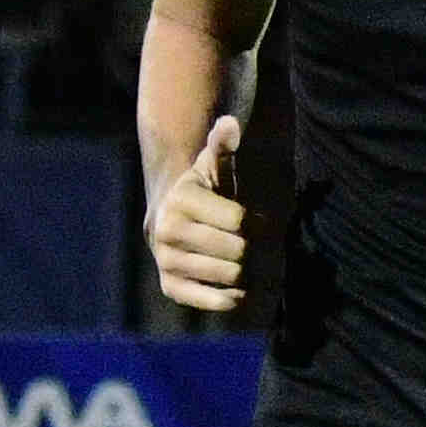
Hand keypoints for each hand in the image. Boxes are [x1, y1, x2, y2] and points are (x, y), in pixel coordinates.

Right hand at [147, 148, 247, 313]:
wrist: (171, 221)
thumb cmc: (204, 193)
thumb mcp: (213, 167)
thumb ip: (223, 146)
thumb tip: (231, 124)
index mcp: (182, 200)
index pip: (241, 222)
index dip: (257, 223)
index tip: (253, 219)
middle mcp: (168, 231)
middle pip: (239, 251)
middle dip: (253, 248)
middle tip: (249, 243)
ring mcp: (167, 261)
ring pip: (232, 276)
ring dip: (247, 272)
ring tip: (242, 260)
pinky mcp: (170, 288)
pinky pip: (215, 302)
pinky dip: (233, 298)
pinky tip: (237, 287)